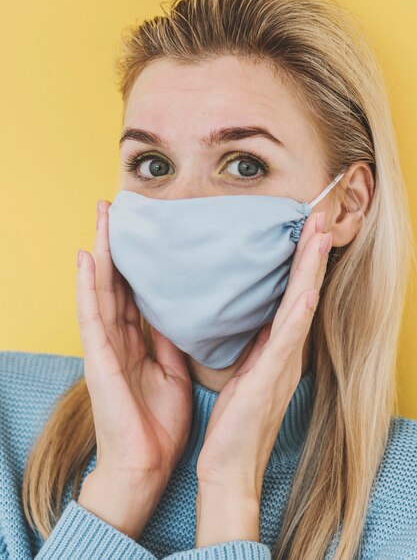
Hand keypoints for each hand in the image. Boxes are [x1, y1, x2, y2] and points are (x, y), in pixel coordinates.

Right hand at [76, 199, 192, 488]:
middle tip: (115, 207)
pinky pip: (91, 317)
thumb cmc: (157, 422)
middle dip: (114, 244)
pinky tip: (85, 259)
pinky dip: (86, 287)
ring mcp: (103, 347)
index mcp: (135, 340)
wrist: (146, 465)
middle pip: (114, 281)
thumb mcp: (172, 371)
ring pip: (99, 289)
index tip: (142, 228)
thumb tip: (178, 311)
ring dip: (98, 252)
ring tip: (100, 217)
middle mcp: (116, 337)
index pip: (132, 289)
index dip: (135, 258)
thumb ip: (169, 340)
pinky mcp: (98, 360)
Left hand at [195, 210, 330, 498]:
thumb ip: (250, 341)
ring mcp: (283, 365)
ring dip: (311, 271)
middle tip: (318, 216)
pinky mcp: (271, 380)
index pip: (292, 294)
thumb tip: (244, 312)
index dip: (300, 260)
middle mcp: (287, 352)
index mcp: (277, 348)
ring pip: (301, 307)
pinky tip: (307, 291)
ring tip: (320, 237)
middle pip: (303, 292)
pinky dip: (299, 314)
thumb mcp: (242, 371)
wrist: (230, 466)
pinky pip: (287, 341)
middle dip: (311, 254)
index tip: (303, 227)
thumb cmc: (235, 420)